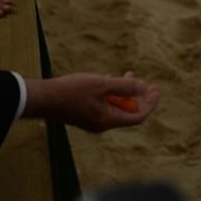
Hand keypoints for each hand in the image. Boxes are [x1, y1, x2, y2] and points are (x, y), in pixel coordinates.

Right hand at [24, 71, 160, 131]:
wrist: (44, 98)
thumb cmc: (71, 90)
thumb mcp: (101, 84)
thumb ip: (124, 87)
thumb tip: (143, 88)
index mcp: (108, 120)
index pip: (137, 117)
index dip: (150, 104)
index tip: (157, 90)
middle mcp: (102, 124)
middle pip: (128, 113)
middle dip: (139, 97)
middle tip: (148, 84)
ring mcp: (93, 121)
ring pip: (116, 108)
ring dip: (124, 93)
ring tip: (130, 76)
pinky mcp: (85, 116)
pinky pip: (105, 107)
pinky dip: (111, 95)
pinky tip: (109, 80)